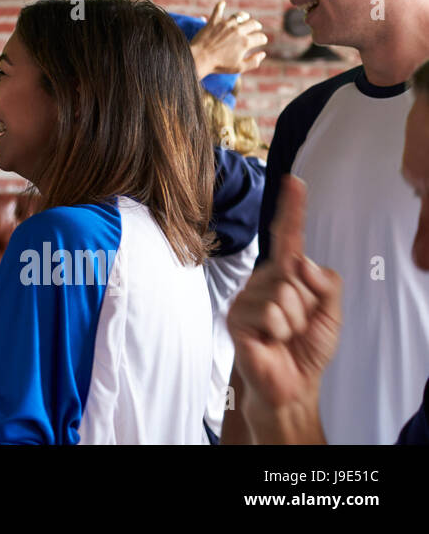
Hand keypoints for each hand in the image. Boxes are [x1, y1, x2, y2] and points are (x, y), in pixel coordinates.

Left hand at [189, 1, 267, 75]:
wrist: (199, 58)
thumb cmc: (219, 65)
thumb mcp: (239, 67)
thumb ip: (254, 61)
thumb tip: (263, 54)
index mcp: (245, 42)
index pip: (261, 37)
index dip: (262, 40)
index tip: (261, 41)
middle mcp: (237, 31)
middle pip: (253, 24)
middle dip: (257, 26)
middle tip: (256, 28)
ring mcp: (225, 25)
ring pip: (239, 16)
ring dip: (244, 16)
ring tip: (245, 17)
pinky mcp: (213, 22)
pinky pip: (217, 10)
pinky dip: (220, 6)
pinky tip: (222, 3)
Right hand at [227, 175, 342, 410]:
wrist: (290, 383)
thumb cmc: (306, 348)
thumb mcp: (331, 314)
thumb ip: (325, 283)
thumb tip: (300, 262)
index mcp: (286, 274)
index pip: (288, 237)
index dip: (292, 209)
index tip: (295, 182)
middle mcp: (263, 280)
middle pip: (294, 273)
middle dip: (307, 304)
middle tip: (297, 326)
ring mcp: (247, 297)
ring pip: (283, 295)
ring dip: (293, 322)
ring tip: (284, 336)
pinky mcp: (235, 316)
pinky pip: (269, 314)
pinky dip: (278, 332)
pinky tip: (270, 341)